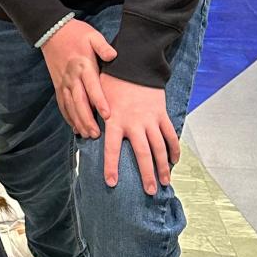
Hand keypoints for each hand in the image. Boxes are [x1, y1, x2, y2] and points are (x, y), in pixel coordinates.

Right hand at [41, 19, 116, 138]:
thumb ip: (103, 46)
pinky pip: (62, 103)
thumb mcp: (92, 35)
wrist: (52, 31)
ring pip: (70, 105)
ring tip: (87, 135)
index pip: (92, 86)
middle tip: (96, 134)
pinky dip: (67, 116)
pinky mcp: (57, 85)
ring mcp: (63, 82)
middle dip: (87, 119)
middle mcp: (72, 77)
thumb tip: (113, 55)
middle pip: (79, 101)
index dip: (99, 101)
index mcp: (83, 65)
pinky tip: (74, 127)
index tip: (107, 115)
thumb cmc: (76, 33)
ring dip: (78, 121)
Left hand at [99, 73, 180, 195]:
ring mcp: (150, 119)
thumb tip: (82, 132)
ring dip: (163, 167)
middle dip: (146, 175)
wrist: (134, 64)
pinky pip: (170, 135)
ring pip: (159, 148)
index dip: (111, 167)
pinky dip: (174, 149)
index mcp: (115, 120)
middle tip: (149, 192)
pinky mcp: (161, 114)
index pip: (111, 148)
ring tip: (164, 182)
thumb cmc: (111, 81)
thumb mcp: (97, 98)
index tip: (111, 183)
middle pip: (142, 154)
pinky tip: (174, 161)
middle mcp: (134, 123)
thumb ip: (93, 116)